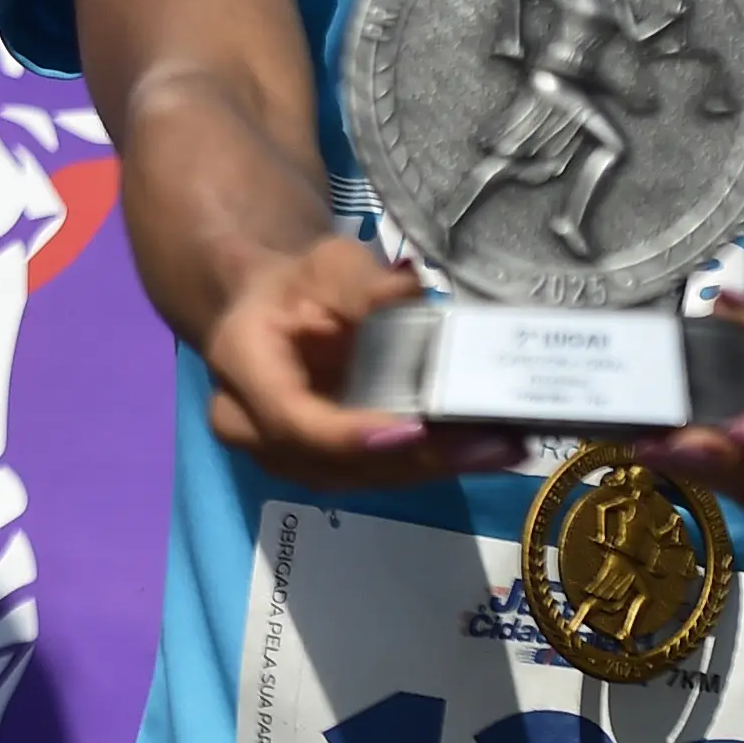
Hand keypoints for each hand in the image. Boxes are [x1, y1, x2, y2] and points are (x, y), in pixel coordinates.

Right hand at [198, 237, 524, 490]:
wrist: (278, 311)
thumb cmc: (301, 283)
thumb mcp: (328, 264)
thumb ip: (362, 282)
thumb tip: (406, 292)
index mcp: (241, 365)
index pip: (291, 416)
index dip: (351, 433)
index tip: (413, 430)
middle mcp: (252, 426)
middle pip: (334, 462)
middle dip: (415, 457)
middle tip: (487, 442)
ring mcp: (287, 457)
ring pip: (362, 477)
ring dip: (434, 467)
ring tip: (502, 446)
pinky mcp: (326, 468)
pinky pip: (379, 475)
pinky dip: (434, 464)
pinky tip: (488, 449)